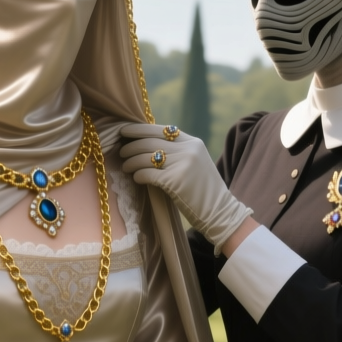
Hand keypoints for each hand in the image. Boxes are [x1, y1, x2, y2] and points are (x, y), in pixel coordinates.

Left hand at [120, 124, 251, 251]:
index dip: (140, 129)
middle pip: (150, 141)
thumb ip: (178, 152)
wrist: (221, 211)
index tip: (125, 131)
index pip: (162, 129)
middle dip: (131, 145)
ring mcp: (183, 164)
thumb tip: (147, 146)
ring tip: (125, 166)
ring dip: (131, 161)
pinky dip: (138, 175)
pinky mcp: (175, 181)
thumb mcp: (196, 163)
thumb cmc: (204, 191)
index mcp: (193, 143)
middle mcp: (188, 149)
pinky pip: (148, 174)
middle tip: (121, 151)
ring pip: (146, 157)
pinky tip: (136, 178)